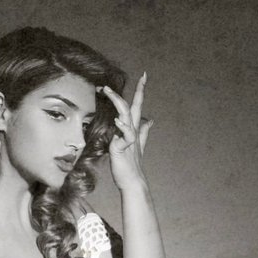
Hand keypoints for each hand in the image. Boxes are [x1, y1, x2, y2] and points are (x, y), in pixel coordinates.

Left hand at [100, 72, 152, 190]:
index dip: (141, 91)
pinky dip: (122, 127)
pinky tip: (117, 121)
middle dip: (137, 90)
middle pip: (134, 106)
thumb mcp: (136, 145)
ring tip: (107, 91)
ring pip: (126, 115)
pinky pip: (126, 135)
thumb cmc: (131, 164)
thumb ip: (142, 132)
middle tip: (136, 76)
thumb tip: (150, 120)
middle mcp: (133, 130)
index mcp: (134, 128)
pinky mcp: (123, 148)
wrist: (132, 181)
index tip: (144, 76)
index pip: (137, 105)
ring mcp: (129, 138)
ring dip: (117, 102)